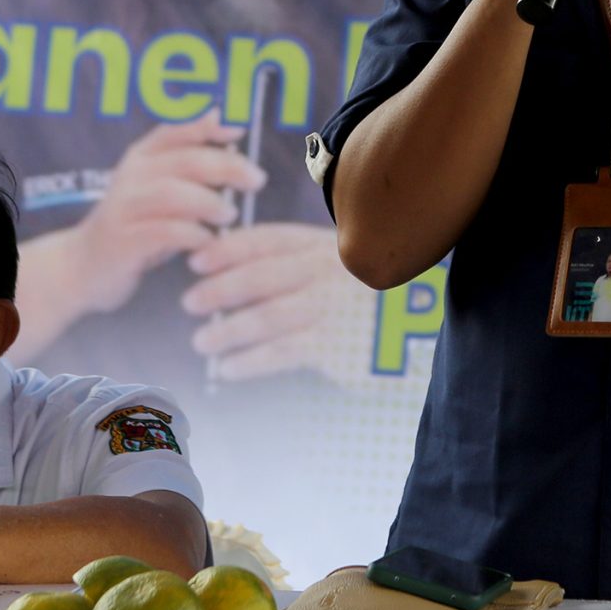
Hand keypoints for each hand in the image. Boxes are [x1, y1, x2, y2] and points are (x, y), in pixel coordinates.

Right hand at [56, 113, 265, 318]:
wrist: (81, 268)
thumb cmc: (134, 227)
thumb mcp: (158, 190)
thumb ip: (188, 163)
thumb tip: (225, 128)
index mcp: (141, 158)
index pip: (176, 131)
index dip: (208, 127)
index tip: (239, 131)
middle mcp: (131, 176)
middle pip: (185, 160)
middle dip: (226, 167)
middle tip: (256, 180)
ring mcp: (125, 208)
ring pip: (173, 194)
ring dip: (209, 202)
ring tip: (230, 215)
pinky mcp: (123, 241)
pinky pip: (164, 232)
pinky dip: (192, 235)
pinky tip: (207, 241)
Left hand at [180, 222, 373, 383]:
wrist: (420, 327)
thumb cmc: (365, 295)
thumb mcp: (339, 262)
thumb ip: (295, 260)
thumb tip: (230, 269)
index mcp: (323, 246)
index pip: (268, 241)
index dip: (228, 249)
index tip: (196, 259)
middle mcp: (326, 272)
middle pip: (263, 276)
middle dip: (221, 288)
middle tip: (190, 301)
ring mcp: (332, 309)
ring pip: (268, 316)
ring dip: (229, 330)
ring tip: (202, 342)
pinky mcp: (337, 347)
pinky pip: (283, 353)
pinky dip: (251, 361)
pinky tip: (227, 369)